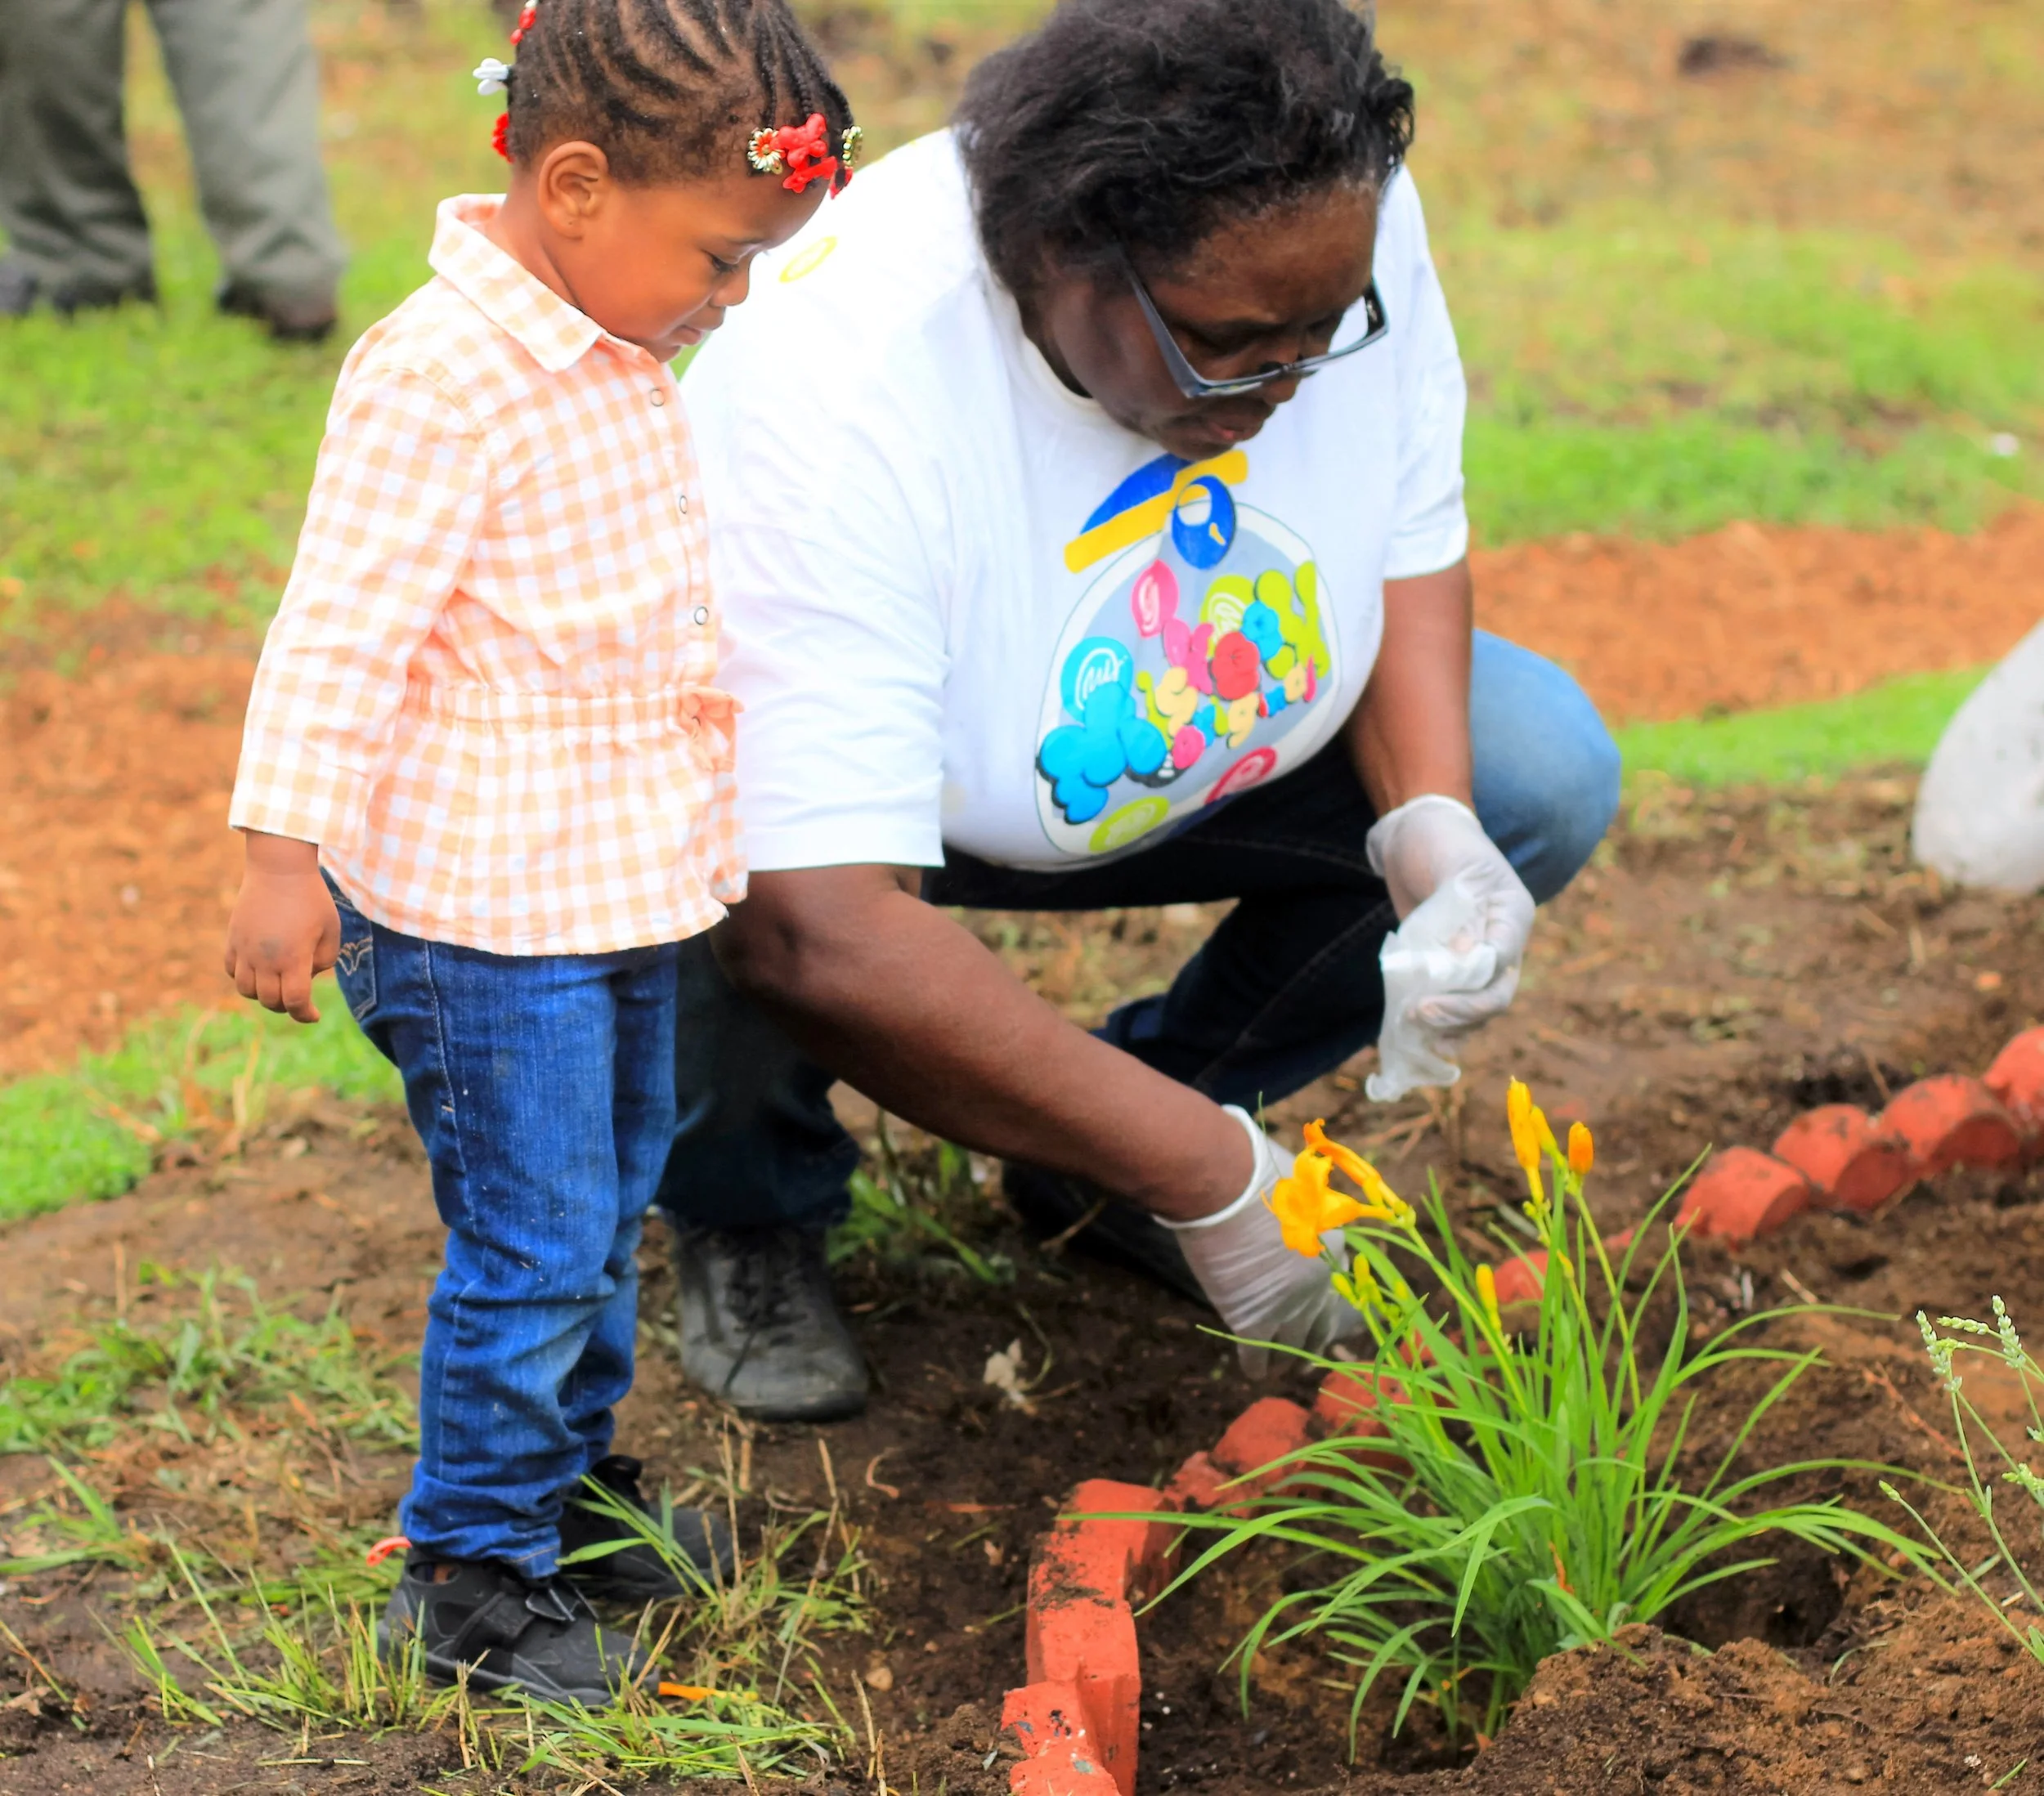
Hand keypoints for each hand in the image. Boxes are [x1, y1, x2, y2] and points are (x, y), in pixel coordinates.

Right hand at [223, 833, 339, 1023]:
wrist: (279, 869)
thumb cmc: (312, 898)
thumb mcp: (331, 930)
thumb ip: (324, 960)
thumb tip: (308, 976)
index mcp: (293, 959)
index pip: (295, 1001)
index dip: (305, 1014)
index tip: (314, 1016)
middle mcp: (265, 959)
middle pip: (270, 1001)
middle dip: (286, 1005)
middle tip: (298, 997)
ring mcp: (245, 950)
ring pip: (246, 990)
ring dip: (263, 994)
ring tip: (278, 984)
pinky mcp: (233, 939)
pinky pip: (232, 970)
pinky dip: (244, 977)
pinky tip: (259, 969)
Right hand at [1160, 1107, 1361, 1374]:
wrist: (1222, 1182)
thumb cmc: (1256, 1167)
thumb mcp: (1298, 1178)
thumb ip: (1305, 1198)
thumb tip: (1304, 1191)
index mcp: (1334, 1245)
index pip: (1344, 1284)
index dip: (1333, 1298)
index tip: (1326, 1306)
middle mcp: (1318, 1283)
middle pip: (1323, 1324)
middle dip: (1315, 1335)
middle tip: (1306, 1343)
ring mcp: (1287, 1305)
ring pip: (1294, 1346)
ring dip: (1287, 1356)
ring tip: (1281, 1363)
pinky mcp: (1251, 1319)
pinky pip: (1257, 1357)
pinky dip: (1257, 1366)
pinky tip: (1256, 1371)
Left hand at [1364, 795, 1533, 1100]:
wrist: (1416, 831)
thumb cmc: (1438, 840)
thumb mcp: (1452, 866)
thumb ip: (1461, 910)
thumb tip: (1467, 959)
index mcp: (1512, 915)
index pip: (1502, 965)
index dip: (1471, 992)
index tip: (1429, 1001)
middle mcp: (1501, 942)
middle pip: (1494, 996)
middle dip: (1457, 1014)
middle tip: (1416, 1016)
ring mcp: (1476, 956)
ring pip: (1476, 1008)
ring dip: (1448, 1026)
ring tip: (1411, 1030)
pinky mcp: (1450, 965)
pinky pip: (1454, 1002)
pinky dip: (1437, 1023)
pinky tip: (1415, 1038)